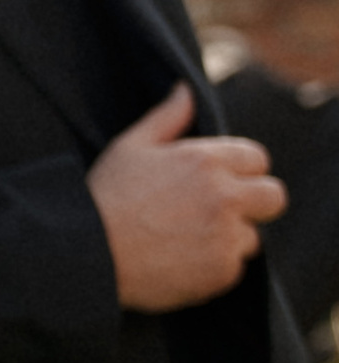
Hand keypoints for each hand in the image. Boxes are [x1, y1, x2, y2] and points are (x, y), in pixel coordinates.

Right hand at [88, 82, 284, 308]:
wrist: (88, 253)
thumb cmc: (105, 196)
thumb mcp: (130, 146)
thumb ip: (167, 117)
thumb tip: (186, 91)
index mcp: (205, 160)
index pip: (258, 159)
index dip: (241, 170)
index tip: (219, 182)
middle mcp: (224, 196)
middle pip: (273, 197)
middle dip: (254, 203)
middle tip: (221, 212)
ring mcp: (226, 236)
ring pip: (251, 237)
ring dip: (228, 239)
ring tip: (186, 241)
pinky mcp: (221, 272)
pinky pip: (233, 268)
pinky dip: (213, 268)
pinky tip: (180, 261)